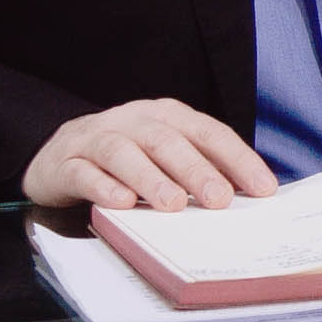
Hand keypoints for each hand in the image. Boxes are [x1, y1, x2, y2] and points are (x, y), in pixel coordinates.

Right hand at [24, 99, 277, 211]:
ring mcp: (96, 139)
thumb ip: (200, 170)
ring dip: (150, 178)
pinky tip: (121, 204)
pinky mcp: (65, 163)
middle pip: (166, 140)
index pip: (209, 133)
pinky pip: (83, 173)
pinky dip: (102, 187)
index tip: (263, 189)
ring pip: (123, 152)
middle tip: (219, 199)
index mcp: (167, 116)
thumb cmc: (126, 160)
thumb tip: (246, 199)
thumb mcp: (166, 157)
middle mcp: (133, 121)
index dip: (237, 159)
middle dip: (196, 170)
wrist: (58, 155)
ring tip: (172, 204)